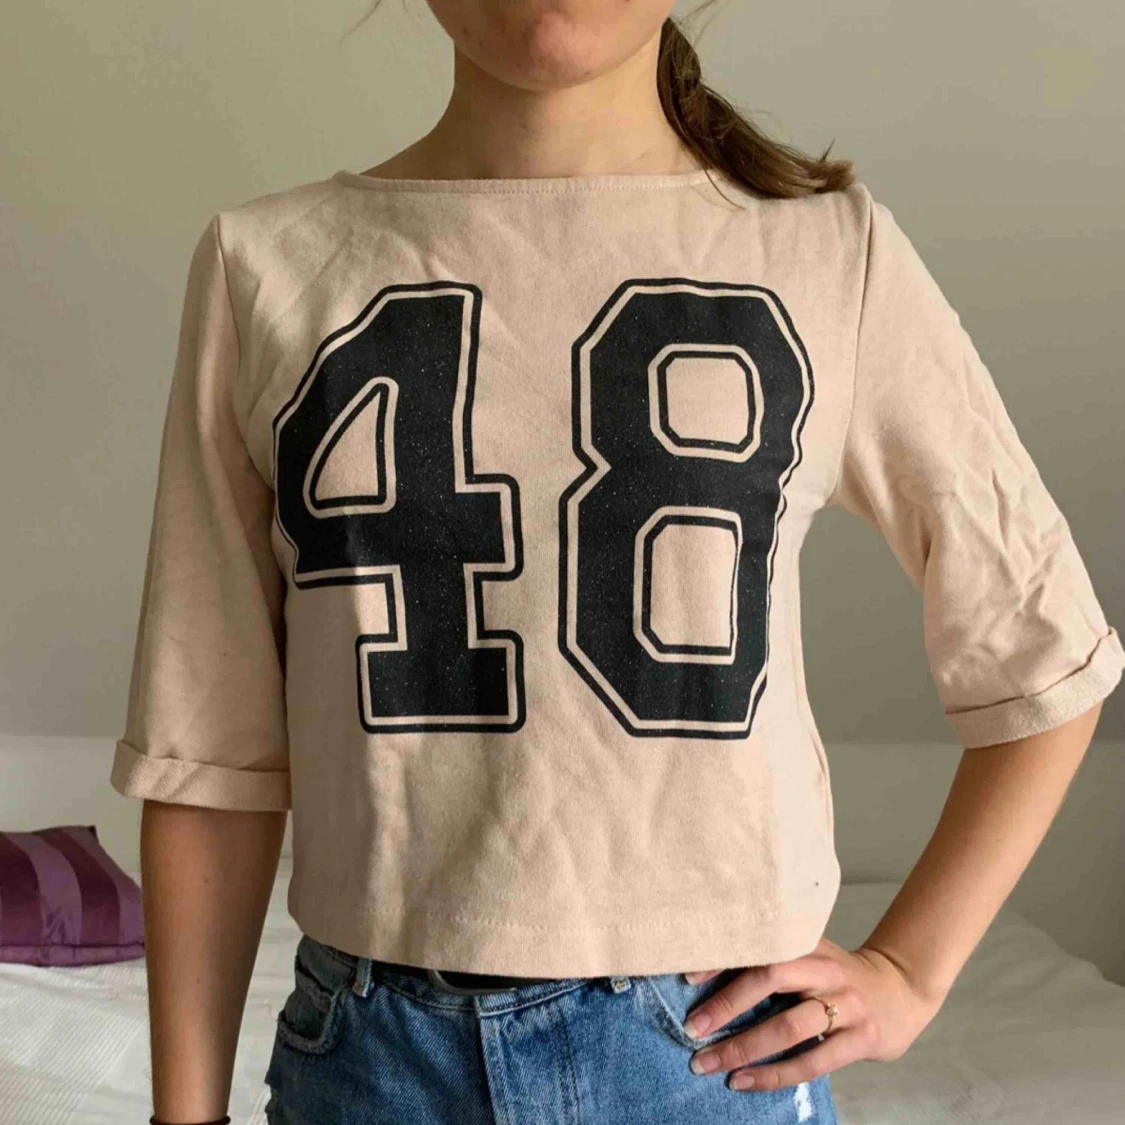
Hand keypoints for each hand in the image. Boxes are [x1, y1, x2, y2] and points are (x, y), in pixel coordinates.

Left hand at [680, 938, 944, 1091]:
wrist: (901, 990)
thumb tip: (704, 974)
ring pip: (789, 1026)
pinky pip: (812, 1061)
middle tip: (691, 1027)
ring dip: (744, 1047)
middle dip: (727, 1004)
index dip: (722, 959)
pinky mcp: (862, 1039)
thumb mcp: (808, 955)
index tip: (686, 975)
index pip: (760, 944)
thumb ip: (770, 960)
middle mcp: (825, 968)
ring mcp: (846, 1004)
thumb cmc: (836, 975)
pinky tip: (743, 1082)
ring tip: (708, 1063)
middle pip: (772, 978)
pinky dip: (774, 1074)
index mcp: (807, 942)